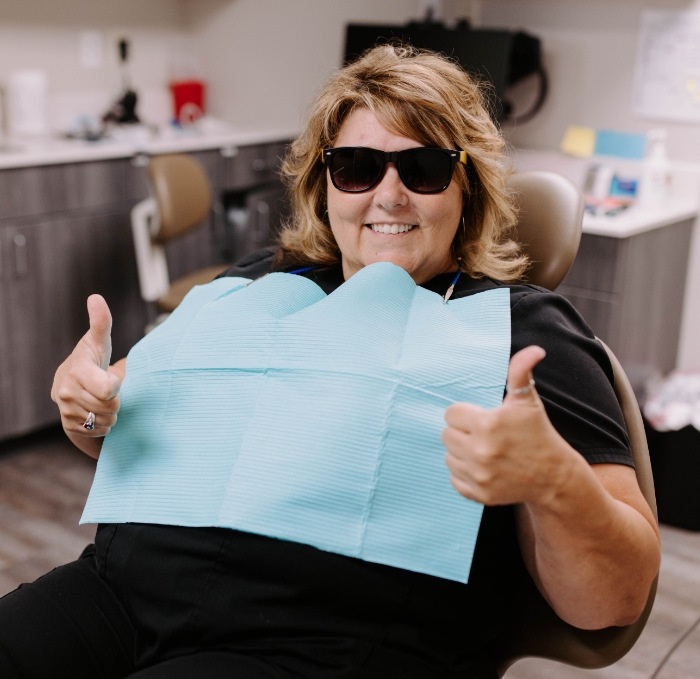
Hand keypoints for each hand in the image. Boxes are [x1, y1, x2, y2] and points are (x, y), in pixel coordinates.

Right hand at [51, 294, 121, 437]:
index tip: (113, 377)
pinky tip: (98, 411)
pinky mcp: (68, 426)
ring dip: (111, 413)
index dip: (117, 385)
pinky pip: (98, 431)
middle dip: (116, 400)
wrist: (71, 385)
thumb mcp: (98, 341)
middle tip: (111, 390)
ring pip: (105, 420)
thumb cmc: (92, 359)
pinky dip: (103, 424)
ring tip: (104, 400)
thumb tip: (96, 297)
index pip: (108, 390)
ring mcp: (66, 411)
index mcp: (77, 371)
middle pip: (110, 406)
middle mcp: (66, 392)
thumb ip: (101, 321)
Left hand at [442, 345, 572, 505]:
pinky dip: (464, 473)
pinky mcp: (479, 494)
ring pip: (449, 457)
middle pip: (446, 435)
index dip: (465, 414)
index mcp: (488, 425)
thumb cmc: (537, 433)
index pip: (451, 413)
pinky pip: (454, 479)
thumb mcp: (527, 401)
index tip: (481, 417)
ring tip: (484, 450)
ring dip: (461, 452)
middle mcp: (480, 451)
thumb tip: (534, 349)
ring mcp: (479, 476)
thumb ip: (521, 372)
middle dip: (461, 432)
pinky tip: (483, 467)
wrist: (553, 476)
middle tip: (482, 434)